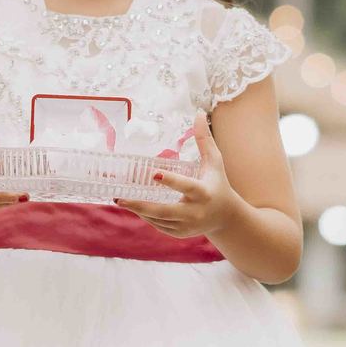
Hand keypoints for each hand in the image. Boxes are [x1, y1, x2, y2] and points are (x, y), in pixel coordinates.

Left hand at [111, 111, 233, 237]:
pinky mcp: (180, 233)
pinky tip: (135, 207)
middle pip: (164, 211)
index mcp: (204, 193)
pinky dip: (146, 217)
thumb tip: (199, 113)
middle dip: (140, 205)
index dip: (171, 181)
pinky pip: (159, 226)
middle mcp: (195, 212)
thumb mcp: (214, 162)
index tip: (153, 173)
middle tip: (120, 198)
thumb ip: (204, 139)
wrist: (225, 216)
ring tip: (121, 199)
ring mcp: (187, 226)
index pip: (186, 186)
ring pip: (158, 219)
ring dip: (139, 210)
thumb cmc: (218, 183)